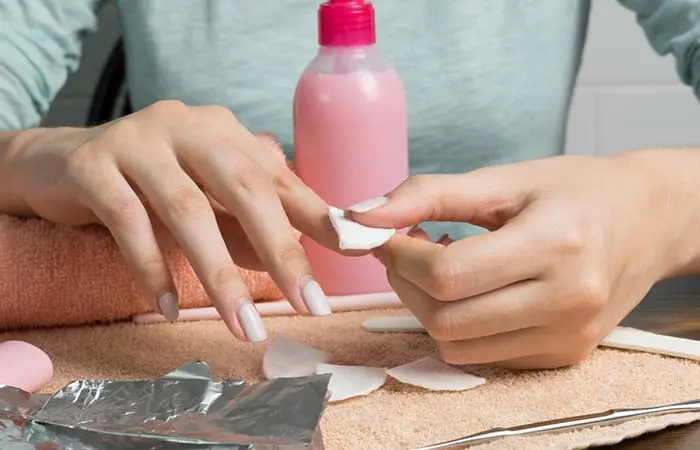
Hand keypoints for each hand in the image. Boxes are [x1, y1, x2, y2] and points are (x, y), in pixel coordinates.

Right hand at [3, 101, 334, 340]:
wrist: (61, 165)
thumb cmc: (148, 188)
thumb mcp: (209, 202)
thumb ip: (249, 224)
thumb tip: (301, 262)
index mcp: (224, 133)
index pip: (279, 178)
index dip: (318, 218)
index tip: (356, 255)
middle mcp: (186, 126)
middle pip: (244, 187)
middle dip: (280, 250)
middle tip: (309, 304)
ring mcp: (137, 140)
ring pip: (187, 208)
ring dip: (219, 274)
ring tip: (244, 327)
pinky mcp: (92, 165)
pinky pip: (128, 220)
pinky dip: (152, 268)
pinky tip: (168, 308)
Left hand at [348, 153, 694, 368]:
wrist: (648, 220)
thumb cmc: (576, 190)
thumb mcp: (505, 179)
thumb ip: (429, 194)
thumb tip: (361, 215)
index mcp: (555, 243)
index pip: (448, 274)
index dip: (399, 256)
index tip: (383, 235)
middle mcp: (568, 300)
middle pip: (446, 319)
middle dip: (405, 284)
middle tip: (407, 249)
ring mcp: (568, 336)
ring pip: (458, 348)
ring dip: (428, 309)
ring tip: (442, 268)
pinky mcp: (565, 356)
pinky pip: (485, 356)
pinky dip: (460, 328)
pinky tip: (473, 291)